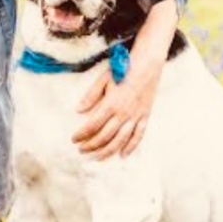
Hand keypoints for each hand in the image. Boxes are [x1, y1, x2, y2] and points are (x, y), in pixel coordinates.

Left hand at [71, 0, 177, 159]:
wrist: (148, 64)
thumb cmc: (123, 69)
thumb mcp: (103, 79)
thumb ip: (91, 95)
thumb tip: (78, 110)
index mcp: (111, 103)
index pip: (93, 125)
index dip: (82, 134)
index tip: (74, 139)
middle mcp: (123, 113)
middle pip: (105, 136)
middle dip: (91, 145)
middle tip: (81, 150)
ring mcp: (136, 116)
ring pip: (120, 140)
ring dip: (107, 151)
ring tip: (97, 157)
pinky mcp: (145, 116)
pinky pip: (138, 136)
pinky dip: (130, 147)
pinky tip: (122, 155)